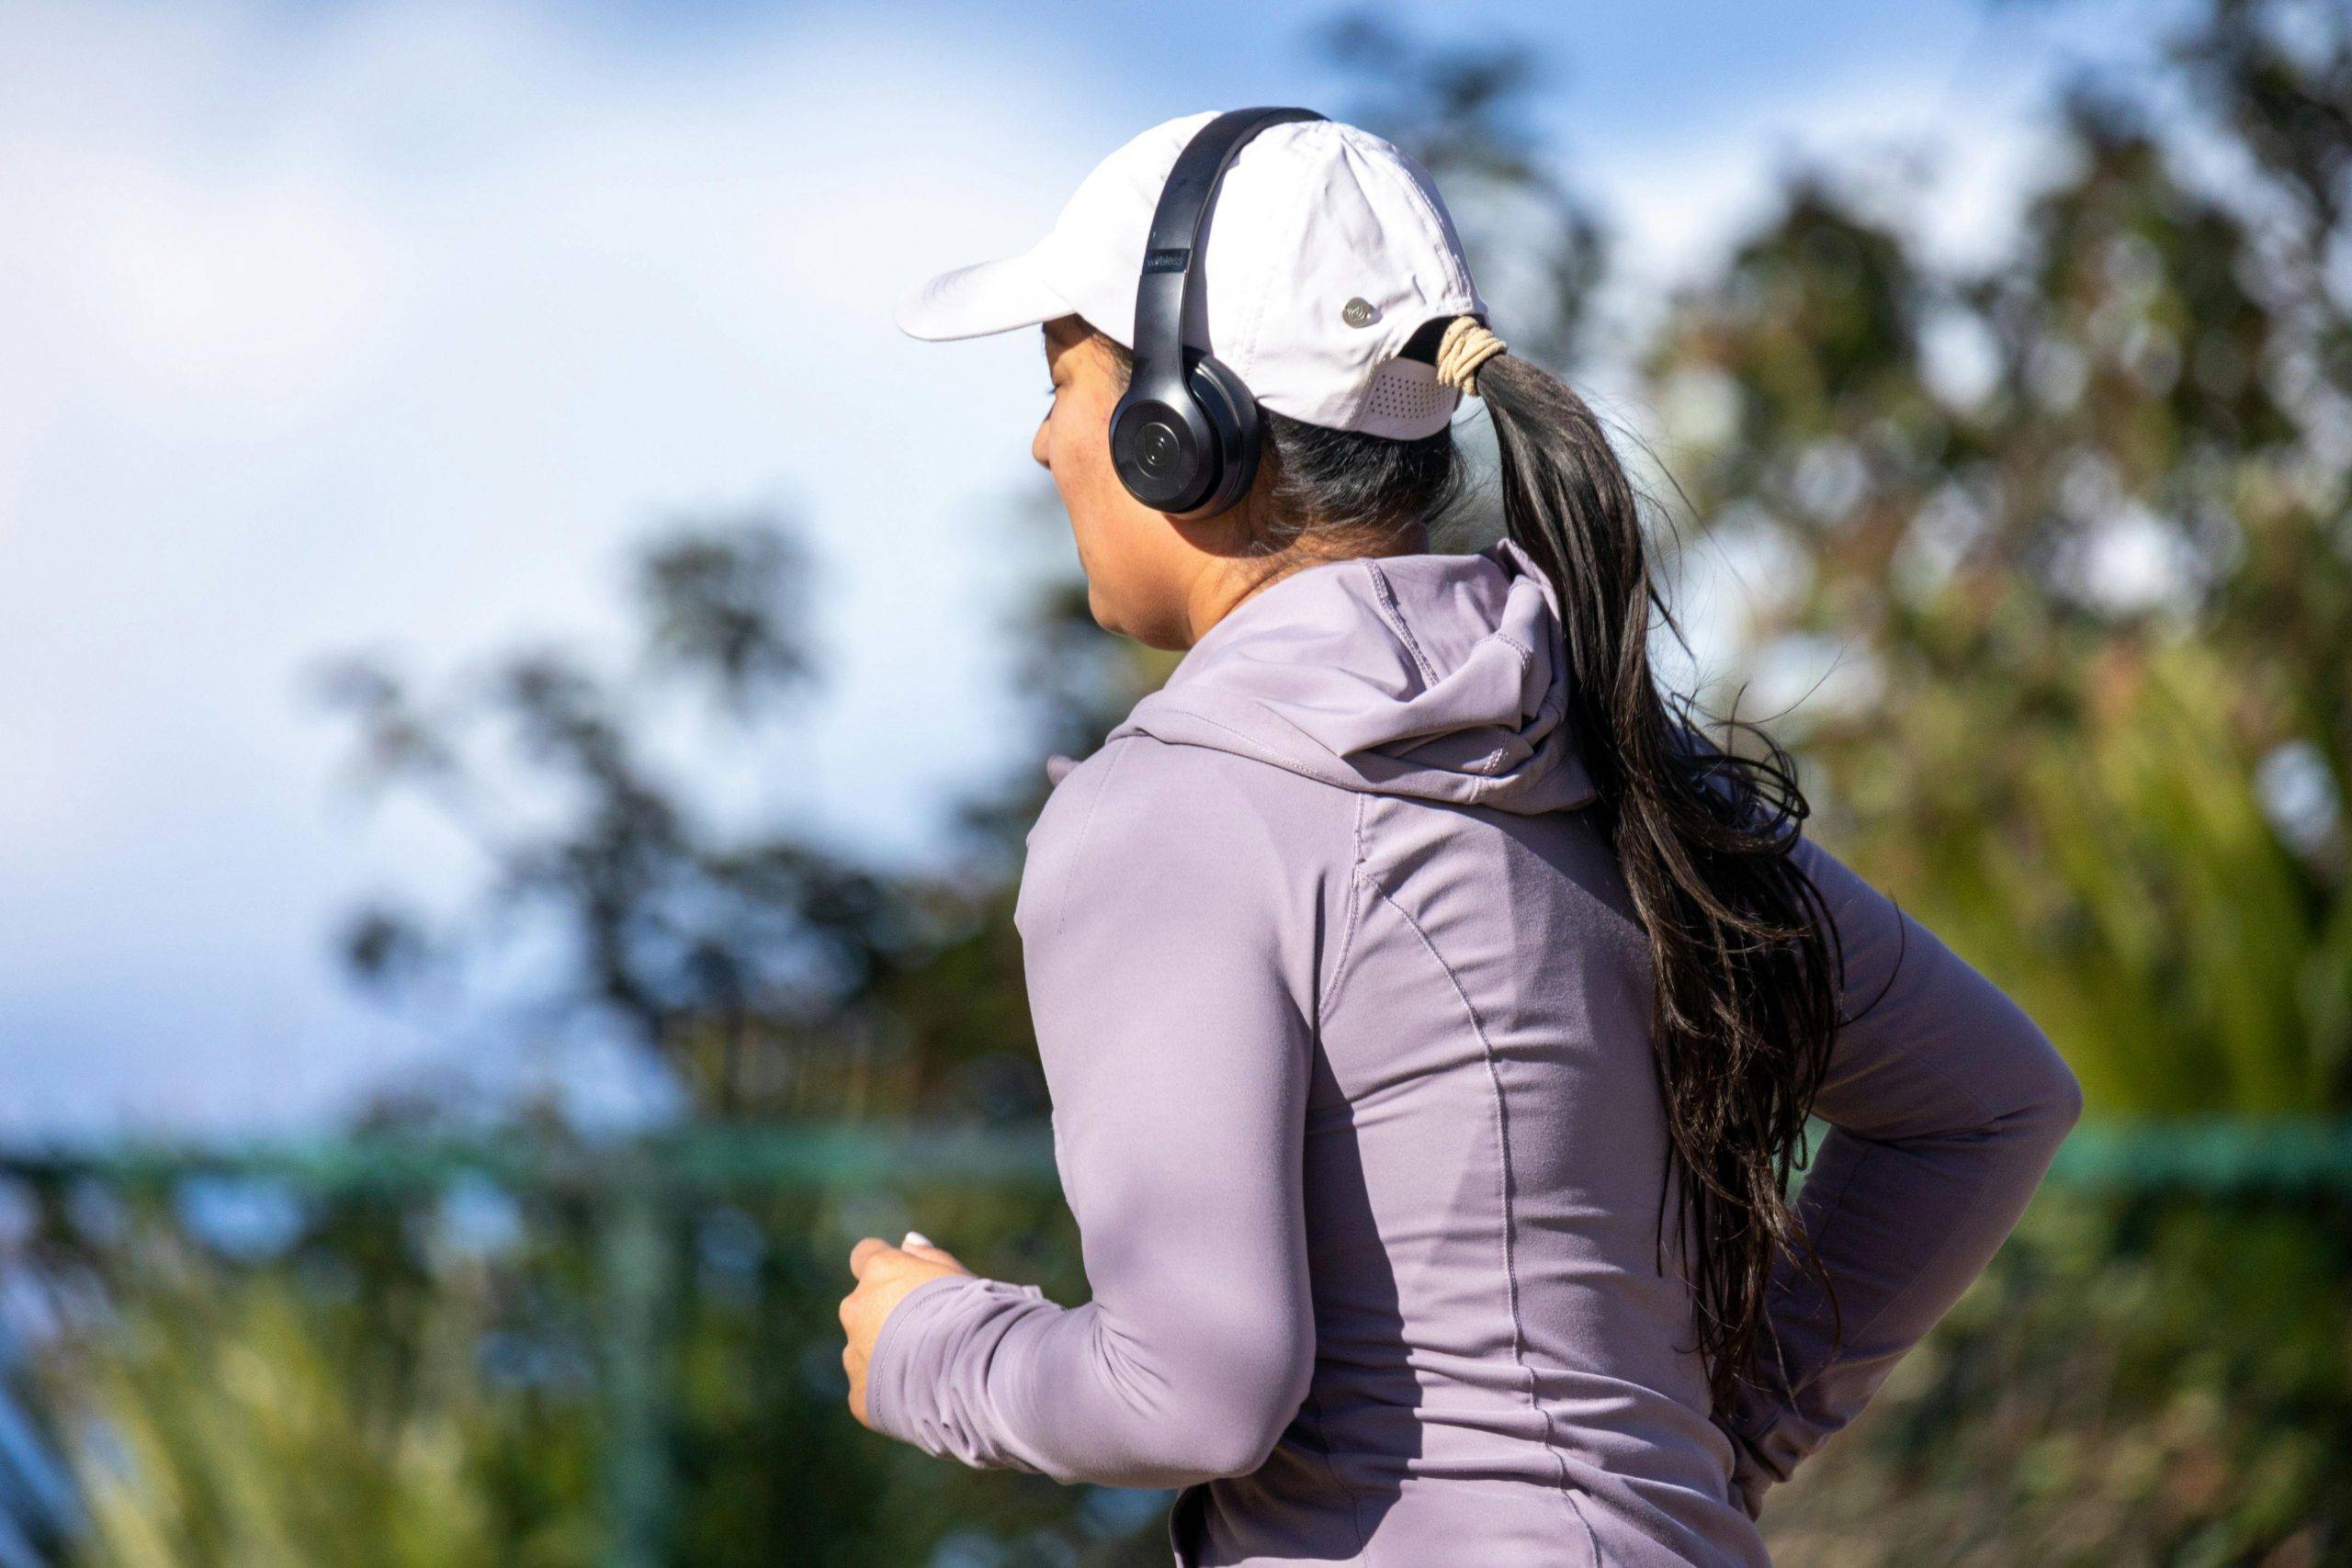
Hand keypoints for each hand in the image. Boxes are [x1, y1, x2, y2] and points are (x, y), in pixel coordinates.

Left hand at [841, 1230, 974, 1428]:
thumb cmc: (970, 1314)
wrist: (970, 1371)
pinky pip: (869, 1388)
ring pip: (864, 1349)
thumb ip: (927, 1256)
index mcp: (880, 1272)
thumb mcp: (955, 1274)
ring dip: (884, 1354)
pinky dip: (887, 1390)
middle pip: (863, 1307)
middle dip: (884, 1316)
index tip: (902, 1280)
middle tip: (925, 1332)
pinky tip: (918, 1395)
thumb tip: (907, 1241)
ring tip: (925, 1368)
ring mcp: (854, 1353)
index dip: (884, 1268)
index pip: (865, 1255)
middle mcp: (857, 1308)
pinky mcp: (860, 1393)